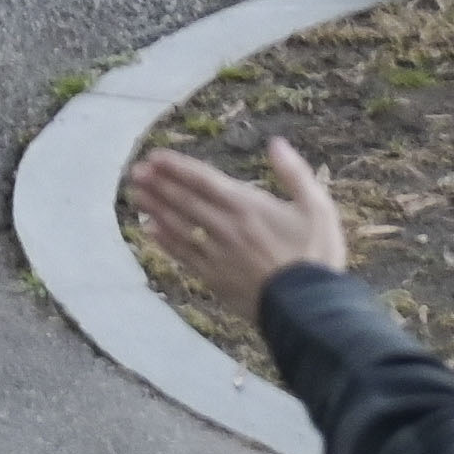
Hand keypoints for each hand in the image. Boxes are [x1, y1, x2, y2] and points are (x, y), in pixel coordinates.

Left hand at [128, 139, 352, 325]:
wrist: (309, 310)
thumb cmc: (316, 257)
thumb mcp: (318, 208)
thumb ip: (295, 173)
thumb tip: (276, 143)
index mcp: (249, 206)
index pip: (204, 180)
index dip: (178, 167)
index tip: (156, 157)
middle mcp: (227, 227)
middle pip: (185, 201)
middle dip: (159, 184)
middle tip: (135, 172)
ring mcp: (217, 254)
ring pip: (179, 226)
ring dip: (156, 208)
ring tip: (136, 195)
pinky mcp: (215, 279)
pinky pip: (184, 256)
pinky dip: (165, 242)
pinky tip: (151, 232)